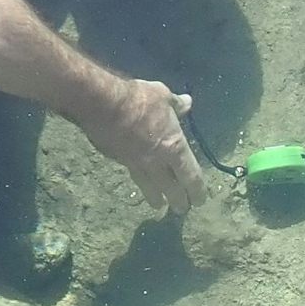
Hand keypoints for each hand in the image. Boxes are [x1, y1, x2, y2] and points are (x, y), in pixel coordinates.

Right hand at [82, 78, 207, 212]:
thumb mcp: (163, 96)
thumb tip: (188, 103)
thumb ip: (176, 104)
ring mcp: (137, 163)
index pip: (190, 175)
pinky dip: (140, 183)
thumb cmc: (139, 99)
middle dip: (179, 201)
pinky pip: (134, 175)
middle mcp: (157, 161)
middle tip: (182, 209)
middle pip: (172, 188)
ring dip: (157, 198)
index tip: (200, 200)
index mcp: (174, 147)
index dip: (197, 190)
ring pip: (150, 187)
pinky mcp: (120, 161)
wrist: (104, 106)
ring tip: (160, 206)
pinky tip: (139, 183)